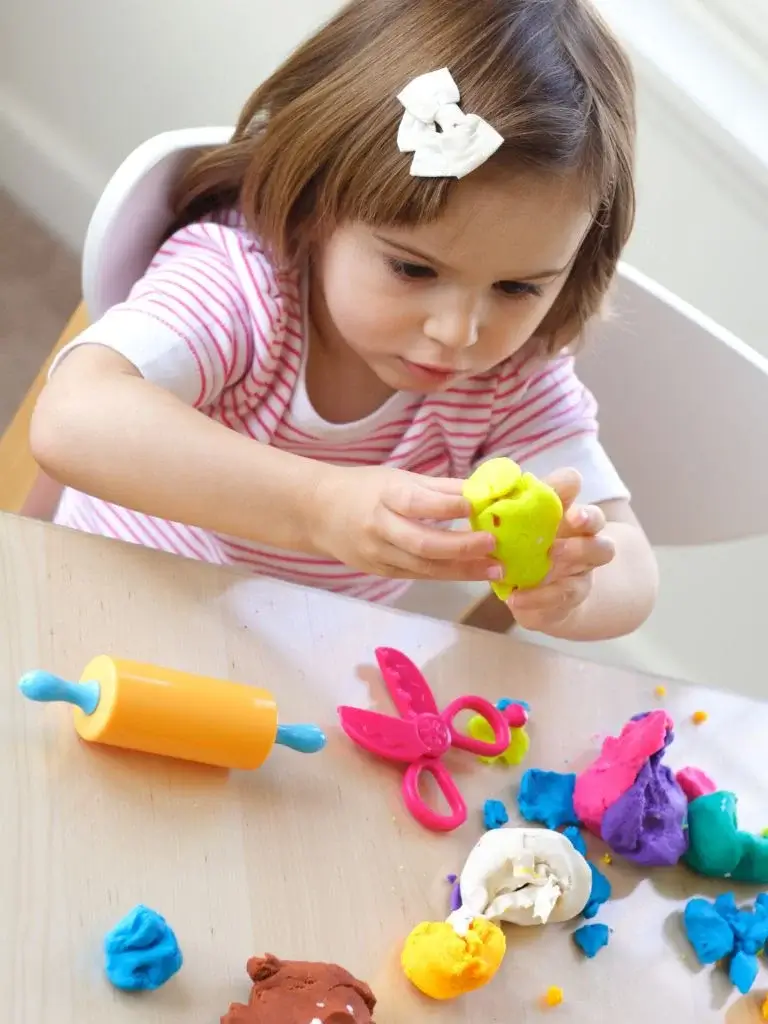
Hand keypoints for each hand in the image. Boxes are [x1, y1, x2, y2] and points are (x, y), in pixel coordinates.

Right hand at [313, 465, 500, 581]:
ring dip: (462, 570)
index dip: (448, 506)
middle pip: (423, 544)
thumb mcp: (398, 478)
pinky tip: (470, 571)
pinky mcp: (380, 572)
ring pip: (424, 568)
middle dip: (462, 547)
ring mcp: (378, 555)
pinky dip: (446, 574)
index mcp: (384, 497)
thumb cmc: (364, 489)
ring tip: (494, 568)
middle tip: (494, 545)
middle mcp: (380, 528)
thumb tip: (483, 490)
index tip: (477, 507)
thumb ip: (440, 488)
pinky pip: (418, 575)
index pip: (418, 504)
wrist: (318, 513)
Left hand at [507, 469, 614, 632]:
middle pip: (596, 517)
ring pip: (601, 550)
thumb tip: (476, 498)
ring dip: (576, 550)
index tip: (558, 486)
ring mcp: (583, 562)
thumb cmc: (516, 554)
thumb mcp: (503, 535)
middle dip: (588, 515)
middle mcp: (578, 532)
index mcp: (556, 509)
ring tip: (550, 557)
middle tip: (575, 518)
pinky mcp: (575, 591)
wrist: (531, 599)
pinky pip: (565, 592)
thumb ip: (495, 518)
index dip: (567, 483)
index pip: (570, 485)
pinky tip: (517, 597)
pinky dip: (540, 595)